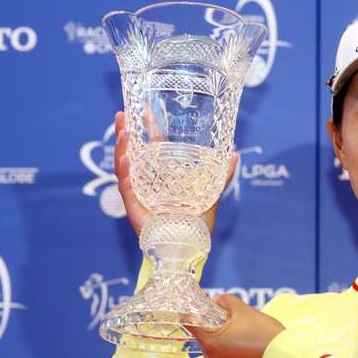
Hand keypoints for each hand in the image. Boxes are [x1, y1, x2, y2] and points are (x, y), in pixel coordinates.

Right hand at [113, 111, 239, 235]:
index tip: (142, 109)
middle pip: (133, 153)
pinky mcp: (134, 208)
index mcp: (163, 177)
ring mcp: (140, 194)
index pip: (152, 147)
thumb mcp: (210, 194)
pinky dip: (124, 173)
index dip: (147, 129)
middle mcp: (148, 183)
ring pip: (125, 167)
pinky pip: (126, 188)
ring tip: (123, 131)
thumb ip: (220, 176)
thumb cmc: (197, 225)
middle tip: (121, 114)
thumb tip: (235, 154)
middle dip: (125, 133)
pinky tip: (125, 159)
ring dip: (122, 148)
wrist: (189, 248)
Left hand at [187, 294, 285, 357]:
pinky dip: (231, 354)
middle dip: (216, 327)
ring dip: (224, 342)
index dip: (195, 312)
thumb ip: (226, 301)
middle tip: (235, 322)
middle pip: (205, 337)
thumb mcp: (245, 311)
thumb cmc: (264, 334)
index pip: (190, 323)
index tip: (203, 308)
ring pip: (215, 349)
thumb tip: (217, 302)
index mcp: (209, 342)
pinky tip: (247, 349)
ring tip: (245, 336)